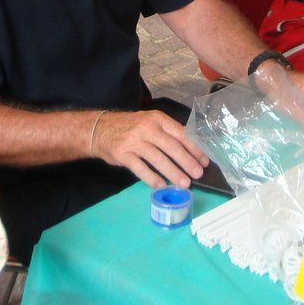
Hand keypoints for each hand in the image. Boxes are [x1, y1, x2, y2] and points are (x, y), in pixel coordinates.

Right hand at [91, 109, 209, 189]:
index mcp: (157, 119)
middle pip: (171, 147)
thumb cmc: (130, 127)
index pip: (180, 134)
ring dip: (173, 172)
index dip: (194, 149)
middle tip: (198, 175)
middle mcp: (147, 128)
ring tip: (184, 183)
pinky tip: (161, 185)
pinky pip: (140, 168)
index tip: (204, 161)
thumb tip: (191, 152)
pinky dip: (152, 178)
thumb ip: (167, 133)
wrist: (99, 129)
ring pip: (158, 159)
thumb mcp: (149, 122)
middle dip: (187, 162)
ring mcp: (134, 141)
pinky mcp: (122, 154)